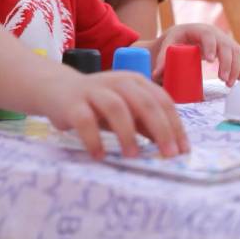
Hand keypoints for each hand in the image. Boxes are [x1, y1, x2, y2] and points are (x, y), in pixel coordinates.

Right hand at [43, 68, 187, 160]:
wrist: (56, 89)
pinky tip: (100, 155)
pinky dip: (94, 138)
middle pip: (145, 103)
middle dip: (161, 129)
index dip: (175, 125)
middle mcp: (118, 82)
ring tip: (133, 156)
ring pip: (116, 107)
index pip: (162, 100)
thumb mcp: (126, 110)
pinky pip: (85, 120)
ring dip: (127, 133)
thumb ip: (146, 123)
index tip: (183, 149)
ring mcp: (95, 90)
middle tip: (168, 154)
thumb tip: (170, 146)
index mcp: (136, 81)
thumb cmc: (97, 103)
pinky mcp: (73, 103)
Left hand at [149, 23, 239, 86]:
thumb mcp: (167, 46)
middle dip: (227, 63)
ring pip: (236, 51)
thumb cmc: (174, 41)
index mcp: (198, 29)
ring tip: (229, 84)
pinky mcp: (229, 47)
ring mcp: (223, 39)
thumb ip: (162, 59)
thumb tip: (156, 74)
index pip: (208, 35)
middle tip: (223, 80)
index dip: (211, 47)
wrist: (184, 36)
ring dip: (237, 67)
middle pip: (226, 45)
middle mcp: (214, 33)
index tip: (211, 61)